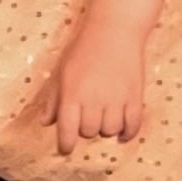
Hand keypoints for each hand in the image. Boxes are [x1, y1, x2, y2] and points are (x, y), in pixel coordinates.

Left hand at [40, 21, 144, 154]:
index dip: (65, 144)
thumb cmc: (84, 50)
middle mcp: (94, 100)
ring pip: (110, 131)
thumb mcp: (61, 72)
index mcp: (72, 94)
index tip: (65, 149)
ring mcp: (116, 99)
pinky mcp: (135, 97)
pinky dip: (127, 133)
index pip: (67, 130)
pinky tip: (121, 133)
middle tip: (86, 117)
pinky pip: (133, 126)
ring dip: (105, 129)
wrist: (115, 30)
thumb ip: (53, 99)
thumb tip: (46, 122)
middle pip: (88, 132)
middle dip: (85, 129)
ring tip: (103, 117)